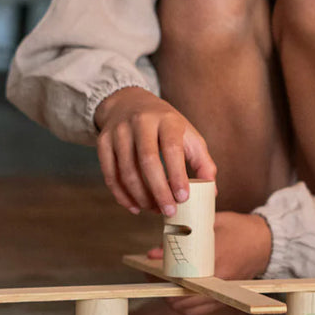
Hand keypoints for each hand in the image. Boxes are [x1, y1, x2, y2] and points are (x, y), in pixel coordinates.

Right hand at [94, 87, 216, 215]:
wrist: (129, 102)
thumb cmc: (166, 126)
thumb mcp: (188, 135)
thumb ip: (202, 161)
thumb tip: (211, 192)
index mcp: (167, 120)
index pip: (172, 148)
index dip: (177, 175)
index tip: (183, 197)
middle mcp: (141, 122)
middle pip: (147, 161)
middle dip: (159, 190)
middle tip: (169, 211)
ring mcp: (119, 131)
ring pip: (126, 170)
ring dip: (140, 196)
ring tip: (154, 210)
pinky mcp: (103, 141)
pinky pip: (110, 174)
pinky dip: (122, 195)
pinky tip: (135, 207)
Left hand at [147, 211, 272, 314]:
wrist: (266, 241)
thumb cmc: (239, 228)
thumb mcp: (211, 224)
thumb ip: (182, 238)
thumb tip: (153, 253)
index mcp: (217, 259)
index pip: (183, 278)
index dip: (164, 279)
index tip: (152, 271)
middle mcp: (221, 280)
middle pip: (184, 298)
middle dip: (165, 292)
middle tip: (154, 280)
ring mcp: (225, 291)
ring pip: (190, 309)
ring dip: (174, 302)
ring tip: (164, 288)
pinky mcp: (227, 298)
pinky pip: (201, 312)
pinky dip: (186, 308)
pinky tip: (179, 295)